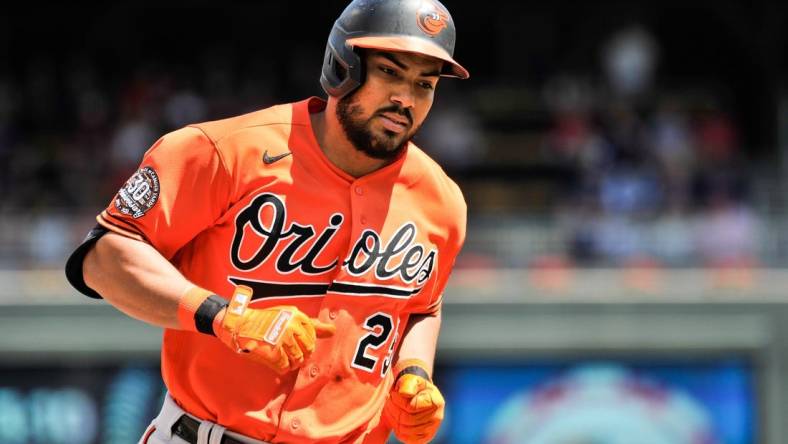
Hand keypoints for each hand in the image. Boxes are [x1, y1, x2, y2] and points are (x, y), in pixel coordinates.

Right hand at [215, 286, 334, 373]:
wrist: (239, 323)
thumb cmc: (266, 320)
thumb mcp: (289, 316)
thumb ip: (312, 324)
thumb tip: (334, 331)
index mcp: (297, 315)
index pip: (313, 336)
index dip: (306, 343)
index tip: (297, 343)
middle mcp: (291, 325)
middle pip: (308, 349)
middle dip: (301, 355)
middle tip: (290, 352)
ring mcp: (282, 338)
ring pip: (298, 360)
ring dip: (291, 363)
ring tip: (283, 357)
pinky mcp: (272, 350)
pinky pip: (284, 366)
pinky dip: (281, 367)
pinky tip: (275, 361)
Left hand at [383, 365, 444, 442]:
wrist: (417, 394)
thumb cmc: (413, 386)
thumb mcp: (411, 380)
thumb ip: (408, 384)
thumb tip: (405, 393)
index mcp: (436, 401)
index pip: (411, 407)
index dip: (398, 400)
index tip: (393, 393)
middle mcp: (437, 417)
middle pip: (407, 420)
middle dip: (394, 410)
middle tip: (389, 401)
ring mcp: (432, 429)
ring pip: (405, 430)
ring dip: (394, 419)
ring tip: (392, 409)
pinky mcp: (424, 438)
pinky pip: (406, 438)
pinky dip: (397, 430)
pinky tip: (396, 420)